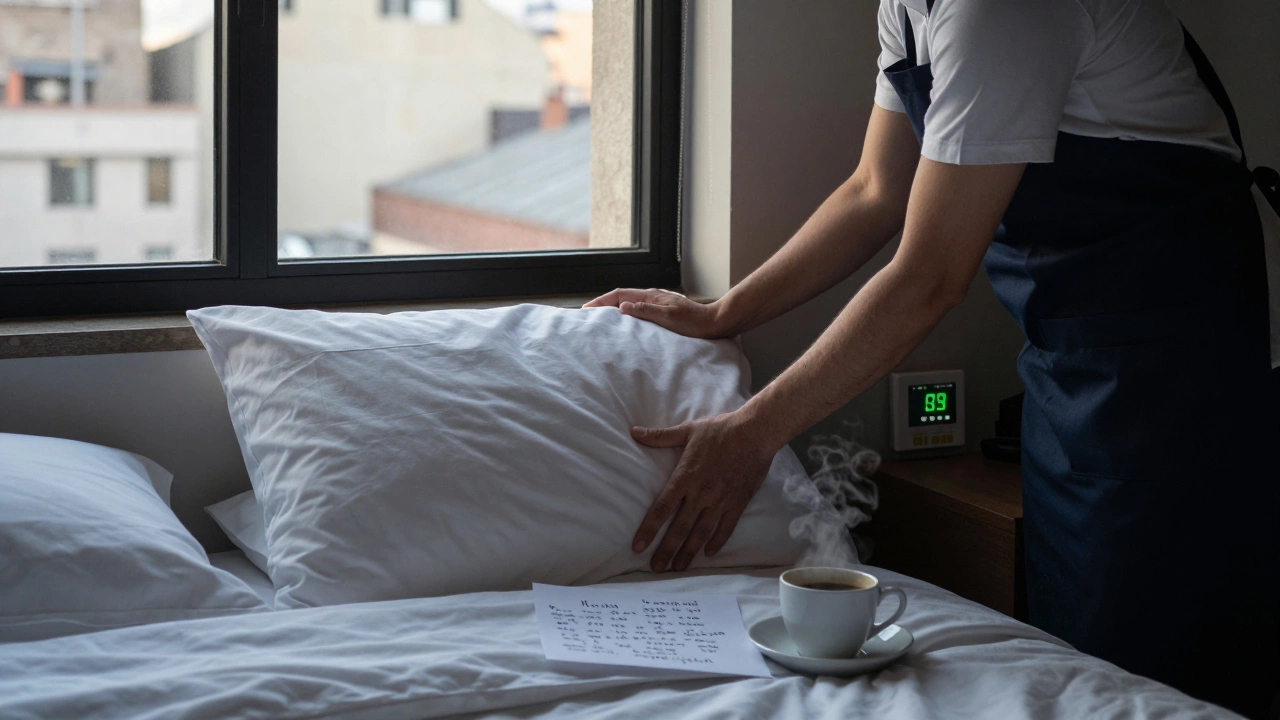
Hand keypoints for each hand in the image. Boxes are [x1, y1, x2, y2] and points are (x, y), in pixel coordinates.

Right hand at [583, 288, 729, 338]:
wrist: (715, 323)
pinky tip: (625, 324)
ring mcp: (657, 303)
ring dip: (613, 309)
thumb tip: (622, 306)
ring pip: (629, 303)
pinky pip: (638, 310)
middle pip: (621, 297)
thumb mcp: (668, 317)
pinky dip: (625, 314)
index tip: (586, 310)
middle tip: (588, 315)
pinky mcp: (662, 311)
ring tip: (601, 319)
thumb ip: (645, 311)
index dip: (601, 301)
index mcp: (651, 296)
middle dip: (603, 304)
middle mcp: (652, 297)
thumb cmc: (694, 323)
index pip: (619, 295)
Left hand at [630, 412, 776, 571]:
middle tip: (655, 568)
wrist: (755, 433)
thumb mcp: (688, 430)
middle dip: (666, 550)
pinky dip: (717, 542)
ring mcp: (720, 501)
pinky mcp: (737, 503)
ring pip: (700, 533)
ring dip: (688, 552)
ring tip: (678, 568)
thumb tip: (634, 431)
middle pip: (679, 528)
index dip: (649, 529)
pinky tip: (709, 553)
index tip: (638, 546)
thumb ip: (660, 436)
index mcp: (685, 477)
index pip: (662, 508)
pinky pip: (726, 528)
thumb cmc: (720, 430)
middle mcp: (701, 494)